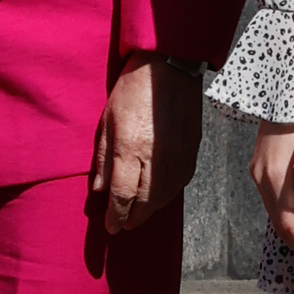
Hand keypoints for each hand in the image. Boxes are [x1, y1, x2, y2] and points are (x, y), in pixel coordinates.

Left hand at [92, 54, 202, 233]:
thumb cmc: (133, 89)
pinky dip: (168, 195)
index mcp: (131, 148)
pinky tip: (159, 196)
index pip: (122, 195)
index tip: (110, 226)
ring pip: (165, 197)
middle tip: (123, 225)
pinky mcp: (192, 150)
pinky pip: (180, 183)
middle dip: (132, 219)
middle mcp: (156, 157)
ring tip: (138, 215)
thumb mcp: (108, 120)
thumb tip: (101, 190)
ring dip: (150, 211)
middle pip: (145, 202)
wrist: (170, 66)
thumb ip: (104, 157)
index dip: (115, 216)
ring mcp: (177, 155)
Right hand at [250, 119, 293, 253]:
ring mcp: (257, 171)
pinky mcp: (259, 166)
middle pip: (277, 221)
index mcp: (276, 176)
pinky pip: (273, 196)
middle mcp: (261, 176)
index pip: (287, 224)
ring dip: (293, 224)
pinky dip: (288, 208)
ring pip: (274, 210)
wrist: (283, 89)